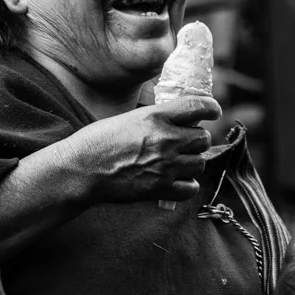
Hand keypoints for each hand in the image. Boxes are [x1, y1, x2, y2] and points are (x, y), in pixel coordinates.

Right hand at [65, 95, 220, 203]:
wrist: (81, 170)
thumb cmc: (96, 141)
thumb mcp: (127, 118)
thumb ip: (155, 119)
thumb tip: (175, 120)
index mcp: (155, 116)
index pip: (199, 106)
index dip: (211, 108)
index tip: (213, 111)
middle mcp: (165, 139)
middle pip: (204, 138)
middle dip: (197, 139)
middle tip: (184, 142)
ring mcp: (166, 166)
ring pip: (200, 163)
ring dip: (191, 162)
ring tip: (175, 161)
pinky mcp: (161, 189)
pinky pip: (191, 187)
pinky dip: (186, 185)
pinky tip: (173, 180)